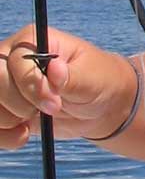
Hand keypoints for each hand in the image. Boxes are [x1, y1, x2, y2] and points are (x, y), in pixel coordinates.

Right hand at [0, 25, 131, 149]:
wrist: (101, 106)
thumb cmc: (99, 81)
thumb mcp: (92, 78)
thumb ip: (71, 76)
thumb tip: (54, 68)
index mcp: (33, 41)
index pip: (13, 61)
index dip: (30, 86)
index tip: (55, 102)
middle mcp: (12, 60)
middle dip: (18, 104)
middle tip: (48, 111)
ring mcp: (6, 85)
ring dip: (9, 121)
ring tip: (36, 121)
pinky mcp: (5, 108)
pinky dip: (3, 136)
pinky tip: (23, 134)